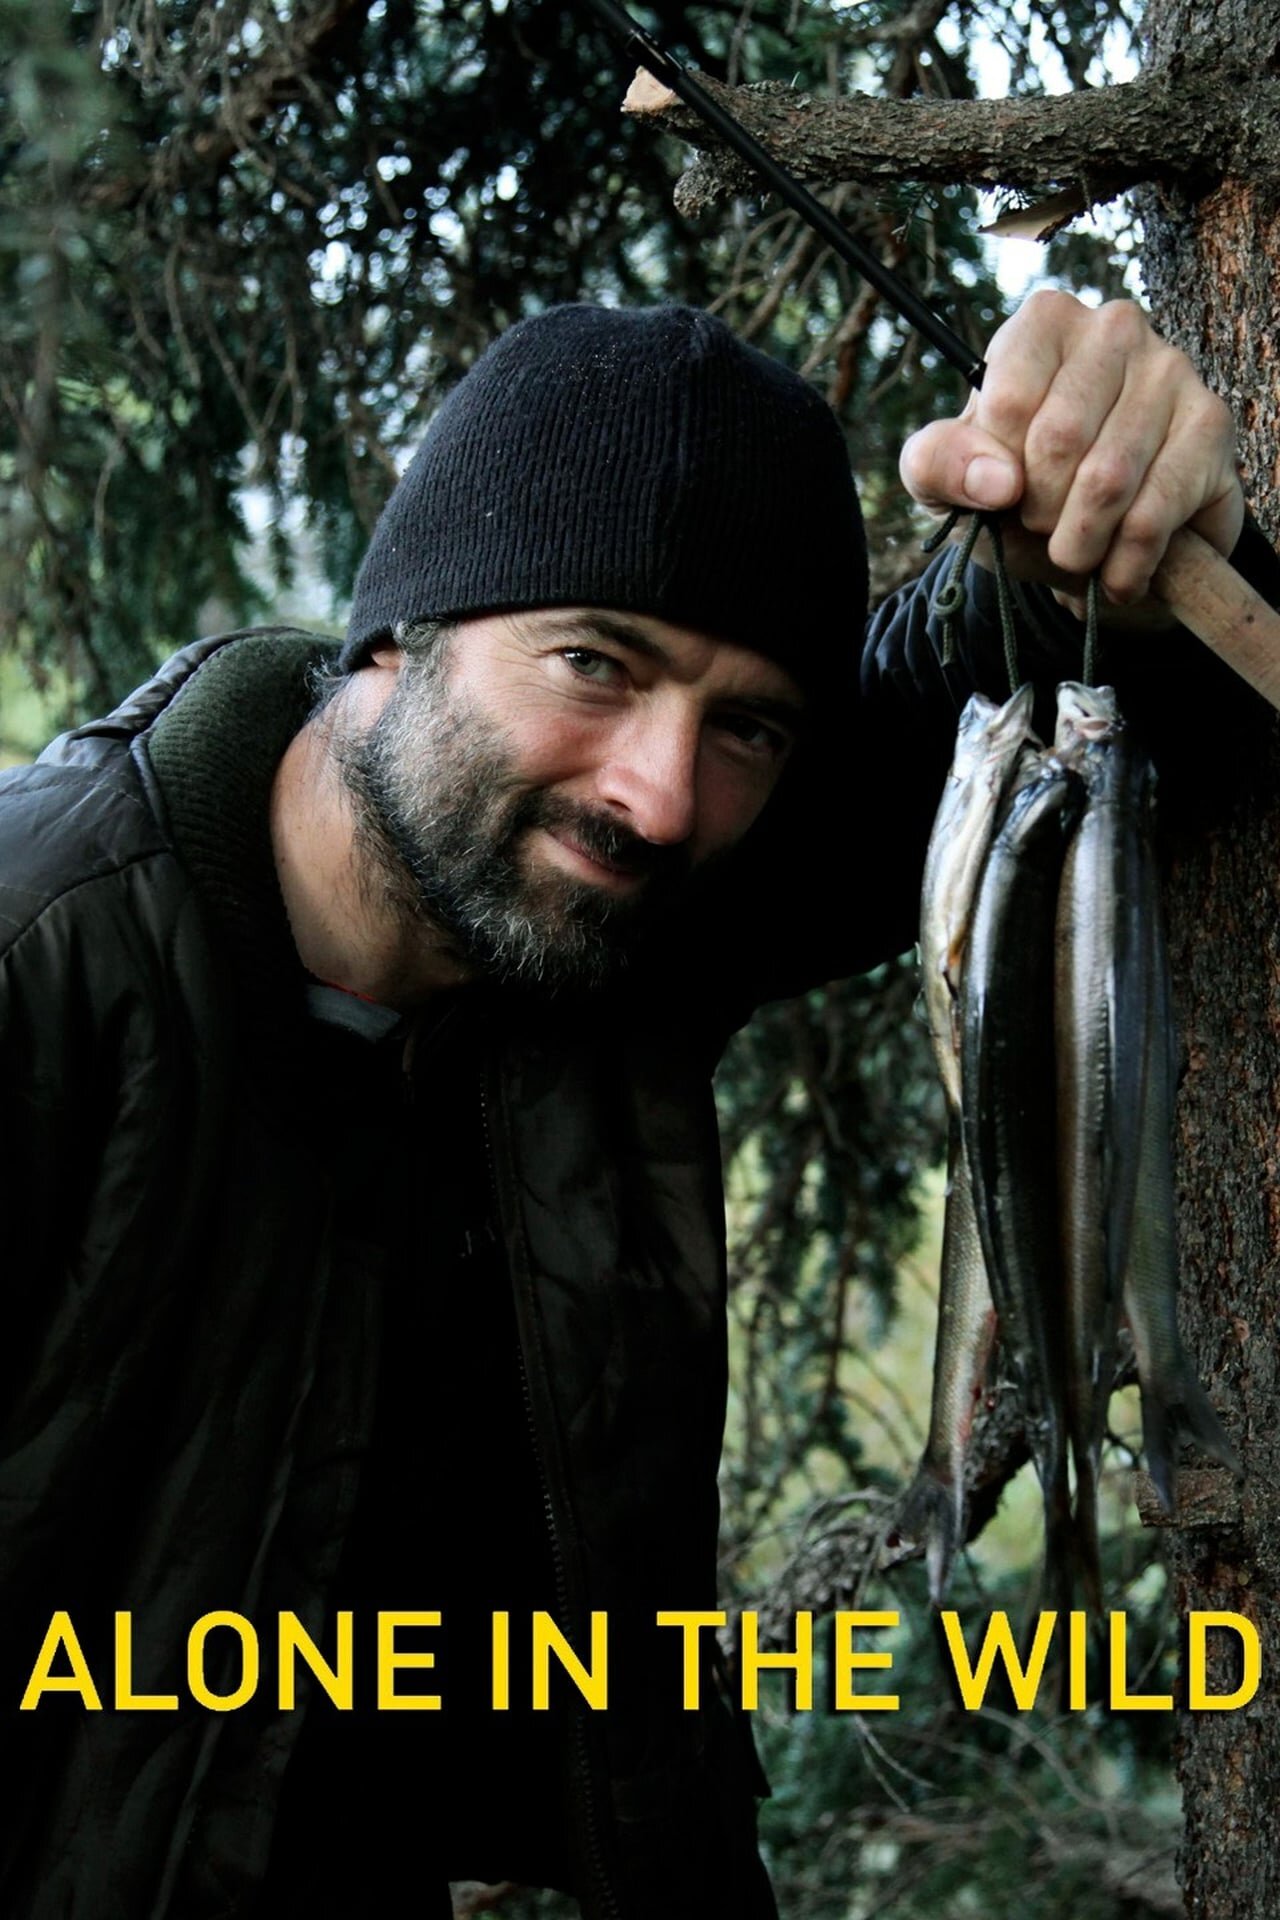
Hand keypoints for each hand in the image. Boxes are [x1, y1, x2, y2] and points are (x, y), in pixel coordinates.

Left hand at [899, 290, 1243, 617]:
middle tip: (1043, 525)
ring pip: (1108, 480)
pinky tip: (1117, 573)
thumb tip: (996, 480)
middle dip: (1038, 512)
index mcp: (1043, 324)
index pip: (1006, 405)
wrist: (1101, 544)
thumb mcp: (949, 482)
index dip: (996, 475)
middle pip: (1058, 441)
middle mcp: (1113, 328)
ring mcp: (1170, 370)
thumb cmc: (1017, 495)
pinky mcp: (1211, 425)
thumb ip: (938, 465)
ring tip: (1077, 550)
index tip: (1004, 492)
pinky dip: (1125, 564)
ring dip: (1080, 544)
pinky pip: (1155, 513)